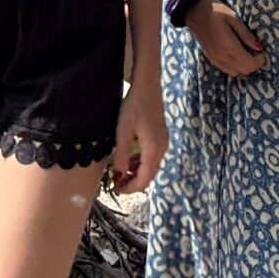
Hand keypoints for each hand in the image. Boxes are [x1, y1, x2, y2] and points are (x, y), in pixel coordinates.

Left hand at [109, 81, 166, 196]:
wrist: (147, 87)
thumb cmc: (133, 108)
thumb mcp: (123, 133)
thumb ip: (122, 156)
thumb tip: (119, 174)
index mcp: (154, 151)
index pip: (144, 180)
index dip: (130, 188)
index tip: (115, 190)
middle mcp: (162, 149)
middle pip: (149, 175)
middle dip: (132, 182)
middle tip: (116, 184)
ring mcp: (163, 143)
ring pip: (150, 166)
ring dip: (136, 172)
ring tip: (119, 173)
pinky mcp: (160, 136)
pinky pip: (151, 156)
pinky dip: (140, 162)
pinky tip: (129, 160)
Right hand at [188, 0, 266, 78]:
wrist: (193, 11)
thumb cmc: (215, 11)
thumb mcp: (234, 18)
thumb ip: (246, 35)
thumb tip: (260, 47)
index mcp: (229, 46)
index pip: (249, 64)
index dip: (260, 60)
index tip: (262, 50)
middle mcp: (222, 56)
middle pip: (244, 70)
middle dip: (254, 63)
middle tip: (256, 50)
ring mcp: (215, 59)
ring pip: (235, 72)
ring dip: (244, 65)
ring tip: (246, 51)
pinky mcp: (210, 58)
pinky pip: (226, 69)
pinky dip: (234, 65)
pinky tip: (235, 53)